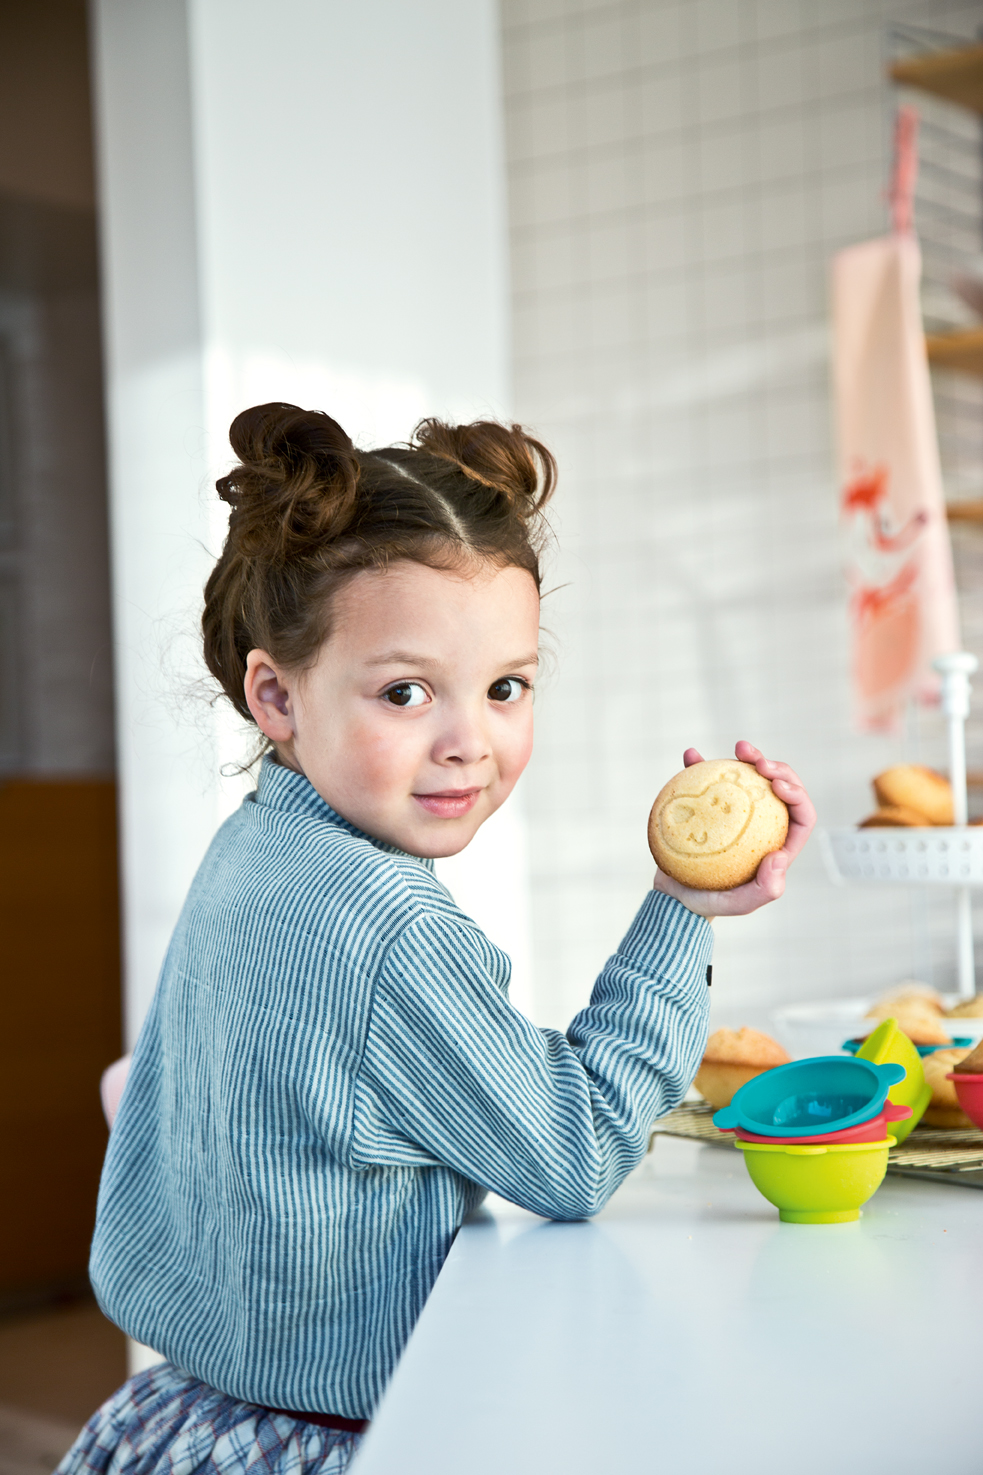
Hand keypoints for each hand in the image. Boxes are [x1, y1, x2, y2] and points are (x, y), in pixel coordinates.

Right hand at [652, 740, 815, 918]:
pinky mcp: (710, 804)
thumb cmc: (711, 902)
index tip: (775, 784)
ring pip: (752, 777)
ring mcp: (737, 811)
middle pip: (781, 789)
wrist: (675, 896)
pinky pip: (710, 778)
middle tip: (757, 762)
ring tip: (738, 748)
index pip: (801, 815)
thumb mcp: (739, 904)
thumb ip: (765, 889)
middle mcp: (763, 823)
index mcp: (779, 842)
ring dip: (749, 757)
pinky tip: (691, 755)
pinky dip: (701, 763)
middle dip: (778, 768)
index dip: (797, 793)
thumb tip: (780, 856)